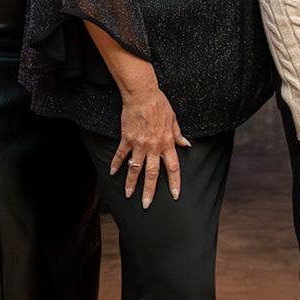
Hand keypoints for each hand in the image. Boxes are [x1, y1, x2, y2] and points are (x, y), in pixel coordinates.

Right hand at [110, 85, 189, 208]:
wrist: (142, 95)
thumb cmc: (160, 105)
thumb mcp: (174, 119)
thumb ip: (178, 135)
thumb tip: (186, 144)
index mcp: (167, 143)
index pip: (173, 168)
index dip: (175, 183)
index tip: (175, 195)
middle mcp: (154, 147)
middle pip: (153, 174)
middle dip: (150, 191)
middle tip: (146, 205)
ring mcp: (139, 144)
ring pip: (135, 169)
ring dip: (131, 183)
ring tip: (129, 195)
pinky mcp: (127, 139)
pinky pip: (121, 155)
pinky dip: (116, 164)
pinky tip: (112, 173)